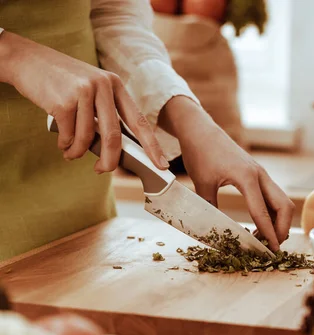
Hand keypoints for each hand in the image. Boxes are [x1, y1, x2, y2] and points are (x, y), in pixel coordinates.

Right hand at [0, 32, 168, 172]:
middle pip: (114, 137)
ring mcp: (83, 92)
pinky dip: (66, 145)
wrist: (28, 61)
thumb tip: (115, 152)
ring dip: (78, 153)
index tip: (162, 165)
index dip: (152, 146)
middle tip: (102, 171)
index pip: (139, 121)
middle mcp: (103, 86)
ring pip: (87, 139)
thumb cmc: (62, 82)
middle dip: (109, 161)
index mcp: (115, 85)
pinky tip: (62, 142)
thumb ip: (104, 115)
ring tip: (70, 153)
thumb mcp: (91, 91)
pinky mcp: (64, 100)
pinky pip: (70, 136)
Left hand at [159, 97, 293, 251]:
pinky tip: (259, 226)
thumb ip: (211, 208)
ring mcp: (261, 174)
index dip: (268, 234)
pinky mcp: (257, 175)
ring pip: (281, 202)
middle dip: (281, 229)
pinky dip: (271, 213)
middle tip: (270, 248)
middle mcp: (260, 175)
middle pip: (284, 206)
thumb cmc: (200, 154)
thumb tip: (216, 233)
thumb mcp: (202, 184)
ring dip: (278, 222)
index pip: (263, 212)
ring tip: (263, 240)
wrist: (200, 130)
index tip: (271, 252)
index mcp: (247, 177)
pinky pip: (272, 197)